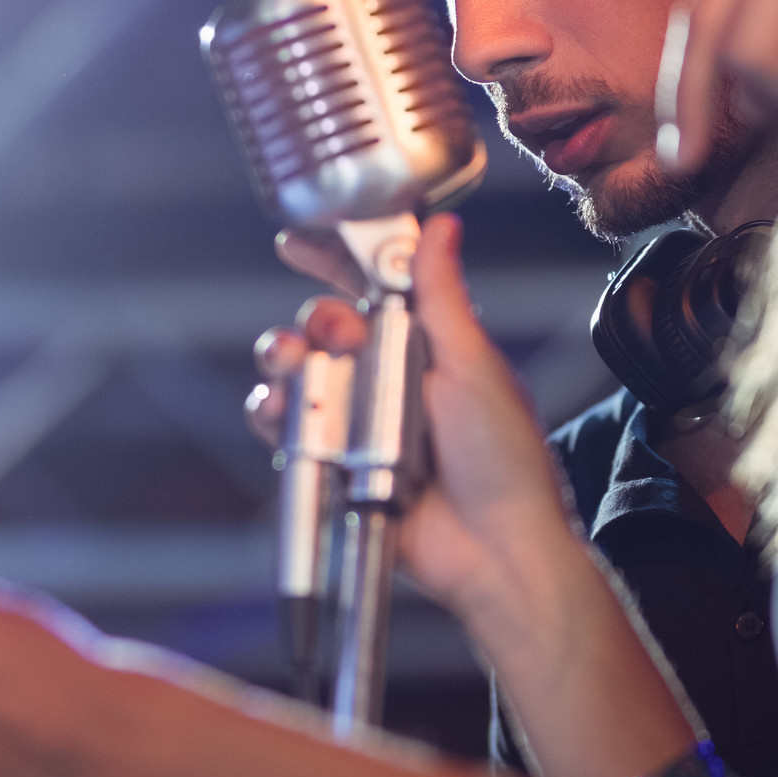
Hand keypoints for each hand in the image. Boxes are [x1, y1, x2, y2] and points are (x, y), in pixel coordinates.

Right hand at [250, 216, 579, 630]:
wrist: (494, 551)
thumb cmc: (504, 461)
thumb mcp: (473, 365)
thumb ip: (444, 296)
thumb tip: (442, 225)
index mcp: (430, 346)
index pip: (375, 287)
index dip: (336, 260)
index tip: (299, 240)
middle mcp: (391, 378)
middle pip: (327, 328)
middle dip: (313, 320)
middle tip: (329, 334)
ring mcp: (362, 422)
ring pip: (300, 374)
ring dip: (285, 361)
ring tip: (293, 367)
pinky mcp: (338, 464)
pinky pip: (290, 430)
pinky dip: (273, 415)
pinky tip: (280, 411)